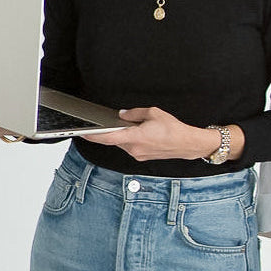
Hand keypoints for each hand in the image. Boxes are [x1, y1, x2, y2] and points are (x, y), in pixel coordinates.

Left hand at [82, 107, 240, 161]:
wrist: (188, 144)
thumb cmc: (174, 129)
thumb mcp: (153, 113)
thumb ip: (134, 113)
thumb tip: (123, 114)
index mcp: (135, 137)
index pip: (108, 137)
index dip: (93, 135)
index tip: (83, 131)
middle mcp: (134, 149)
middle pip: (115, 140)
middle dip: (111, 131)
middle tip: (109, 123)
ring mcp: (138, 155)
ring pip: (123, 144)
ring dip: (123, 135)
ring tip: (132, 126)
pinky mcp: (143, 157)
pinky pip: (131, 147)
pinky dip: (130, 140)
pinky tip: (138, 133)